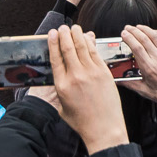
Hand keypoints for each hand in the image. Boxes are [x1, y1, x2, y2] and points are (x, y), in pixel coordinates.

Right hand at [45, 27, 128, 153]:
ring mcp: (91, 73)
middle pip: (68, 48)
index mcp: (62, 85)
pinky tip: (87, 38)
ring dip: (77, 34)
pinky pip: (95, 53)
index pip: (55, 57)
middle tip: (63, 27)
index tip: (52, 34)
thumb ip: (60, 90)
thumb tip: (60, 77)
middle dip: (64, 34)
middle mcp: (75, 76)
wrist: (104, 129)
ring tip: (75, 28)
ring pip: (82, 47)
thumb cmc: (82, 122)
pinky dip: (90, 43)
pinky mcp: (104, 73)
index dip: (53, 42)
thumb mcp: (63, 106)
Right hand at [119, 24, 156, 103]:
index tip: (123, 34)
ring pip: (154, 36)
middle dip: (133, 31)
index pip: (136, 48)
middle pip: (144, 39)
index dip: (129, 38)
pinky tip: (152, 31)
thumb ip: (129, 83)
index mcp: (149, 68)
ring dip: (144, 29)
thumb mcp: (144, 90)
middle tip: (127, 28)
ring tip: (137, 27)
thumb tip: (118, 80)